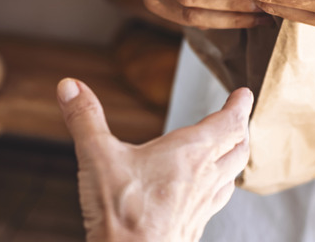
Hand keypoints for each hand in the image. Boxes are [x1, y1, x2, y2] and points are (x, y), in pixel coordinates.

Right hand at [59, 78, 251, 241]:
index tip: (244, 94)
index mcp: (190, 153)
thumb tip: (70, 86)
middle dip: (241, 130)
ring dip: (234, 159)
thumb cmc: (122, 213)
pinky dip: (219, 187)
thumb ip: (85, 118)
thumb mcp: (97, 156)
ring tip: (230, 152)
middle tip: (240, 118)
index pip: (228, 122)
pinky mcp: (193, 227)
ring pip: (231, 176)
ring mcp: (202, 206)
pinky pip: (217, 201)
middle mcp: (204, 178)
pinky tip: (206, 193)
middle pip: (238, 148)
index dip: (239, 105)